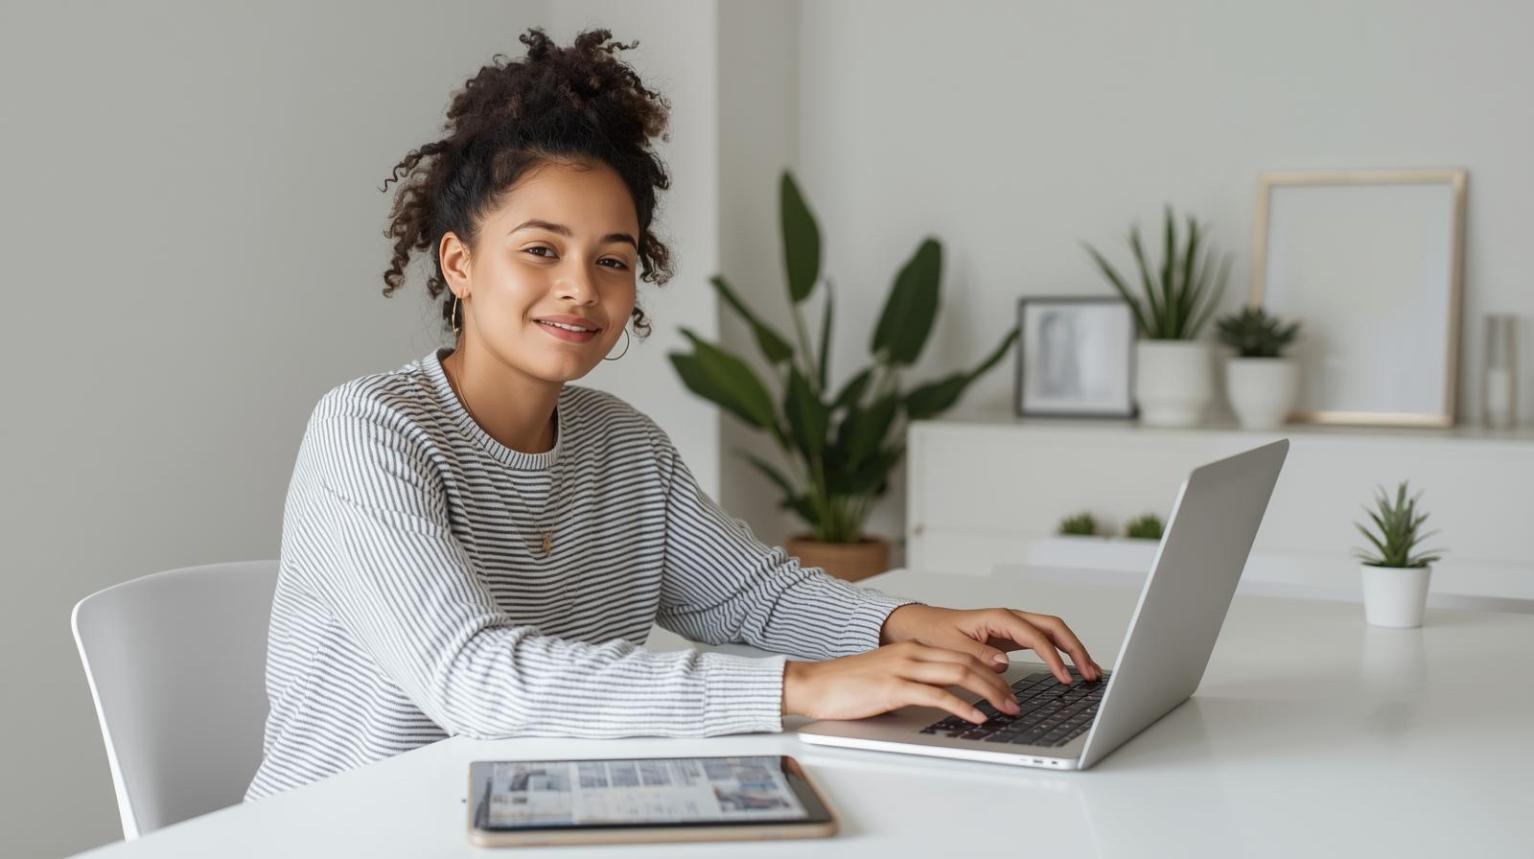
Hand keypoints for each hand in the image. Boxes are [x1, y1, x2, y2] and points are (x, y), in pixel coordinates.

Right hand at [781, 642, 1022, 724]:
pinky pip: (937, 695)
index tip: (1008, 686)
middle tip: (1016, 702)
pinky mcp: (894, 688)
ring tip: (1006, 709)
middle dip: (999, 683)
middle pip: (968, 662)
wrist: (814, 683)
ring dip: (989, 693)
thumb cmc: (847, 684)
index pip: (963, 655)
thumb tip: (943, 698)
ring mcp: (904, 669)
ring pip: (959, 674)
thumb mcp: (888, 676)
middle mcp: (912, 654)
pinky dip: (962, 707)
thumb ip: (915, 681)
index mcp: (913, 650)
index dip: (991, 670)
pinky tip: (976, 717)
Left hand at [879, 604, 1100, 683]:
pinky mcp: (1011, 638)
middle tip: (1090, 673)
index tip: (1063, 677)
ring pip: (1052, 633)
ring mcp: (1012, 627)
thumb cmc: (933, 633)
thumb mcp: (952, 646)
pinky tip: (1069, 668)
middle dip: (1076, 649)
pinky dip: (1060, 653)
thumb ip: (977, 655)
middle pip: (1054, 628)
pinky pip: (1043, 641)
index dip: (1053, 657)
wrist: (920, 626)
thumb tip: (1003, 663)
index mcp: (998, 617)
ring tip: (1090, 673)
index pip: (1036, 635)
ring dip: (1073, 650)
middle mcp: (1010, 619)